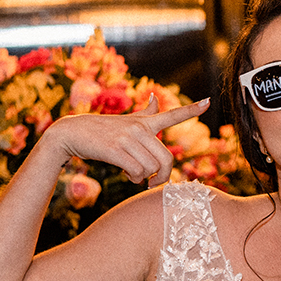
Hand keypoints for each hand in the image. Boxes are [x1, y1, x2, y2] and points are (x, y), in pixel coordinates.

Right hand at [46, 95, 209, 186]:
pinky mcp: (115, 149)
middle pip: (167, 159)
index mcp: (145, 122)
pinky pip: (136, 171)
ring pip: (151, 168)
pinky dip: (135, 179)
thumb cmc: (102, 130)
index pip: (172, 114)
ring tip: (136, 176)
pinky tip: (128, 175)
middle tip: (155, 183)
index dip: (191, 109)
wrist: (72, 133)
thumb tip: (155, 96)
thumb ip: (145, 113)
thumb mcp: (126, 120)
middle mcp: (139, 128)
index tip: (208, 101)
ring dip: (145, 179)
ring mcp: (127, 138)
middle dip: (163, 177)